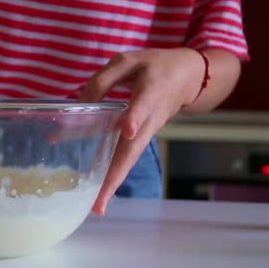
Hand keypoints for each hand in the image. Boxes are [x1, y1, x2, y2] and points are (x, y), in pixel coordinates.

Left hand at [79, 47, 206, 214]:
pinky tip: (98, 190)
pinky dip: (114, 173)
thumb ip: (103, 80)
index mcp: (151, 90)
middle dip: (116, 175)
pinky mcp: (143, 137)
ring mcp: (148, 131)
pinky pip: (127, 156)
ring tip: (97, 206)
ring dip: (114, 183)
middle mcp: (151, 117)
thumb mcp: (128, 61)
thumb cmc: (155, 66)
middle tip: (99, 201)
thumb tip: (79, 104)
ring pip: (130, 159)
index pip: (143, 105)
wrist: (189, 77)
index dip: (135, 117)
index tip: (128, 130)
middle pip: (134, 149)